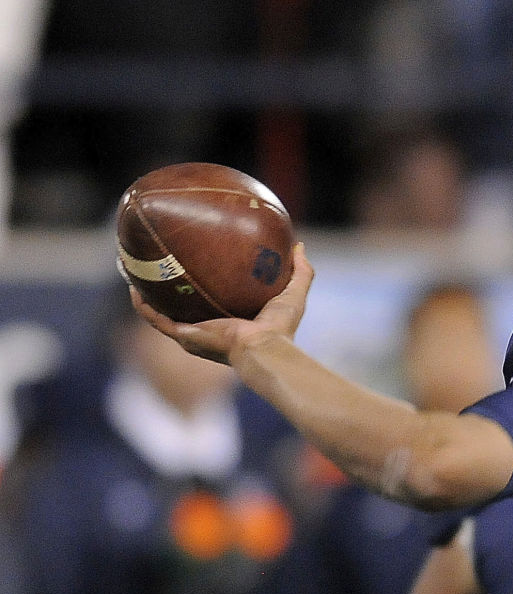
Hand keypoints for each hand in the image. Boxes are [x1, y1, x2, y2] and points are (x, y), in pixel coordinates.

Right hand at [130, 243, 314, 367]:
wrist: (265, 348)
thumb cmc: (281, 327)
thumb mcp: (293, 292)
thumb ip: (300, 271)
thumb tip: (299, 245)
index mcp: (228, 319)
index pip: (208, 300)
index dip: (198, 284)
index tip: (191, 263)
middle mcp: (206, 328)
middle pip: (178, 305)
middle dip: (164, 287)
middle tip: (153, 263)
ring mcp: (193, 334)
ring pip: (159, 313)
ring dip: (144, 294)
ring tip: (131, 272)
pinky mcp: (184, 336)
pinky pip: (156, 319)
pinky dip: (143, 306)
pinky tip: (133, 287)